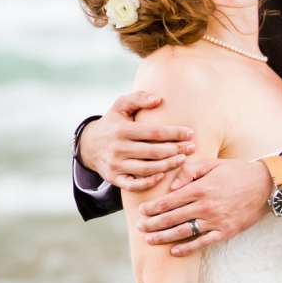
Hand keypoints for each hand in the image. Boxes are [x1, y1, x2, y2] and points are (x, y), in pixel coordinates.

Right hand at [78, 90, 195, 191]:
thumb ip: (138, 98)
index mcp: (122, 129)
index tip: (190, 133)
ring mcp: (115, 165)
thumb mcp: (121, 106)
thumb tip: (159, 99)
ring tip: (182, 160)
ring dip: (168, 165)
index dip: (174, 133)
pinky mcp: (114, 178)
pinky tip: (162, 175)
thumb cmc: (113, 122)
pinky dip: (149, 182)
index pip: (153, 132)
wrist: (89, 145)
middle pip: (153, 152)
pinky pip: (133, 184)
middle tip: (192, 148)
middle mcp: (118, 148)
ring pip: (147, 169)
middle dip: (176, 150)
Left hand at [138, 157, 271, 255]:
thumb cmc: (235, 172)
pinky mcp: (226, 231)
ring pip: (185, 231)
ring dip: (165, 237)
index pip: (169, 201)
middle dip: (153, 224)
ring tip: (150, 240)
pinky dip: (188, 248)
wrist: (265, 185)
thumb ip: (189, 171)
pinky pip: (203, 242)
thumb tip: (171, 186)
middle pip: (173, 218)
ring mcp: (216, 220)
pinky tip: (174, 251)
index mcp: (200, 188)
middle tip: (139, 228)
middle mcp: (206, 206)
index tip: (141, 212)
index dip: (153, 208)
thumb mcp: (211, 163)